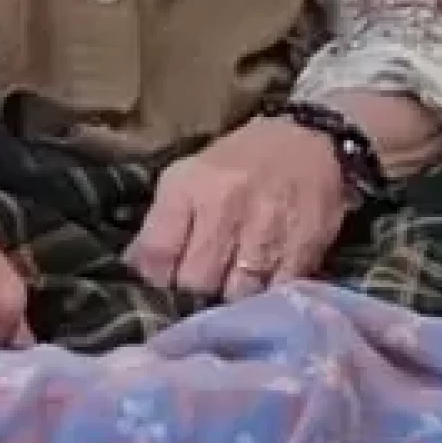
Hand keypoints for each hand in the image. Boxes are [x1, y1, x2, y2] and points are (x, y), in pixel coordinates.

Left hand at [124, 117, 349, 301]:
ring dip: (229, 300)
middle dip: (193, 293)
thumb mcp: (188, 176)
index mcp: (190, 186)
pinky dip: (264, 300)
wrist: (308, 141)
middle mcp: (226, 207)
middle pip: (195, 281)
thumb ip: (160, 223)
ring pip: (235, 296)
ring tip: (230, 290)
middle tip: (199, 288)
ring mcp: (267, 230)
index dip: (155, 278)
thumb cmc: (238, 162)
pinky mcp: (303, 250)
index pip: (157, 252)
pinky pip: (274, 295)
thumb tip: (133, 266)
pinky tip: (260, 291)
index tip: (162, 285)